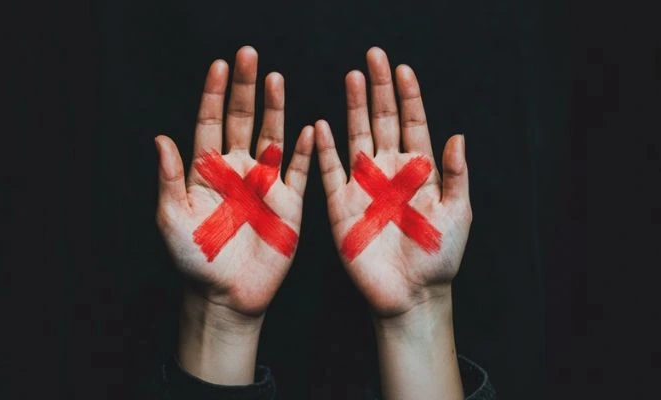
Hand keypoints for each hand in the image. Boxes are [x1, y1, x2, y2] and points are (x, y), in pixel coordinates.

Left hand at [155, 46, 312, 317]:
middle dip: (245, 88)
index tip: (219, 66)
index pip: (210, 122)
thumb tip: (160, 138)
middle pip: (242, 120)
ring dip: (275, 109)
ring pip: (272, 136)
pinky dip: (305, 150)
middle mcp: (237, 171)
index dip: (214, 94)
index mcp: (207, 171)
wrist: (226, 295)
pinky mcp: (289, 204)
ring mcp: (264, 185)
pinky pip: (299, 171)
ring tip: (276, 79)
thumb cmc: (194, 260)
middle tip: (249, 57)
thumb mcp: (172, 218)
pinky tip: (309, 128)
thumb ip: (169, 178)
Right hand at [315, 47, 471, 317]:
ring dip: (354, 109)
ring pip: (356, 138)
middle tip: (374, 57)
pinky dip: (324, 149)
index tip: (403, 69)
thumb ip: (454, 175)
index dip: (408, 96)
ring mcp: (364, 186)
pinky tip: (321, 125)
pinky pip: (330, 172)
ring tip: (352, 78)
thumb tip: (457, 136)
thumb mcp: (456, 214)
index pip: (412, 123)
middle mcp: (390, 172)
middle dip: (379, 89)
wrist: (410, 294)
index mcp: (418, 171)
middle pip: (382, 121)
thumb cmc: (437, 257)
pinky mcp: (342, 206)